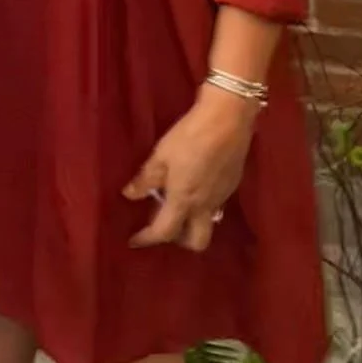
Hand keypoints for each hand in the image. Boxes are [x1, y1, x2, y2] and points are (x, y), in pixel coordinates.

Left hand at [125, 87, 256, 253]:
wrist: (228, 120)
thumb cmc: (189, 137)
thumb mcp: (161, 155)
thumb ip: (145, 179)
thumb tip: (129, 195)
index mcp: (184, 201)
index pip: (164, 232)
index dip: (146, 239)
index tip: (133, 240)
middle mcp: (205, 207)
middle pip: (196, 242)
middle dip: (179, 240)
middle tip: (162, 224)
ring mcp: (221, 198)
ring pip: (207, 225)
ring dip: (191, 223)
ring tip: (175, 204)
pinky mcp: (231, 186)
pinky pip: (215, 207)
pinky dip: (201, 206)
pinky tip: (193, 187)